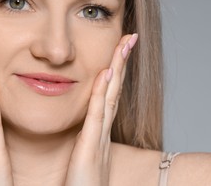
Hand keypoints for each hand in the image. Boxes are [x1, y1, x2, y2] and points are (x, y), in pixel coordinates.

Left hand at [64, 34, 137, 185]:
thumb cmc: (81, 185)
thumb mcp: (84, 155)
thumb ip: (85, 138)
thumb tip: (85, 123)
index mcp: (98, 131)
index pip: (108, 95)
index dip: (115, 71)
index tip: (119, 49)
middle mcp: (102, 131)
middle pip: (114, 90)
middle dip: (121, 63)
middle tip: (129, 38)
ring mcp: (99, 138)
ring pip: (109, 97)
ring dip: (117, 70)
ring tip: (123, 45)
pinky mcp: (90, 148)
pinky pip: (96, 115)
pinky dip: (102, 94)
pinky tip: (105, 75)